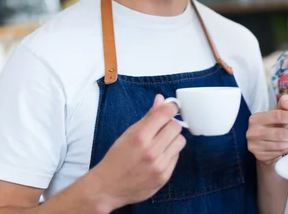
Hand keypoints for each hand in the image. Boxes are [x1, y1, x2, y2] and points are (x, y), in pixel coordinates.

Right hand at [90, 94, 186, 208]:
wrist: (107, 188)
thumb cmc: (116, 158)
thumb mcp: (128, 134)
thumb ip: (148, 117)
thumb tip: (161, 99)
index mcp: (140, 136)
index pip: (165, 114)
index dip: (170, 107)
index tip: (170, 107)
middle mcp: (151, 151)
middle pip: (176, 127)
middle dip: (171, 124)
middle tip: (162, 129)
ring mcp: (159, 165)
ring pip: (180, 141)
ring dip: (173, 139)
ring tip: (161, 143)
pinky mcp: (164, 176)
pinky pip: (176, 157)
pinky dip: (170, 153)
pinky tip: (159, 156)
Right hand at [246, 94, 287, 164]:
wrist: (261, 144)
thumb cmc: (271, 126)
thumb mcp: (275, 113)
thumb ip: (283, 104)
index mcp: (256, 118)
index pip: (278, 116)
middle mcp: (253, 132)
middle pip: (280, 133)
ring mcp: (254, 145)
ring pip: (280, 145)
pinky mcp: (260, 156)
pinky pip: (279, 153)